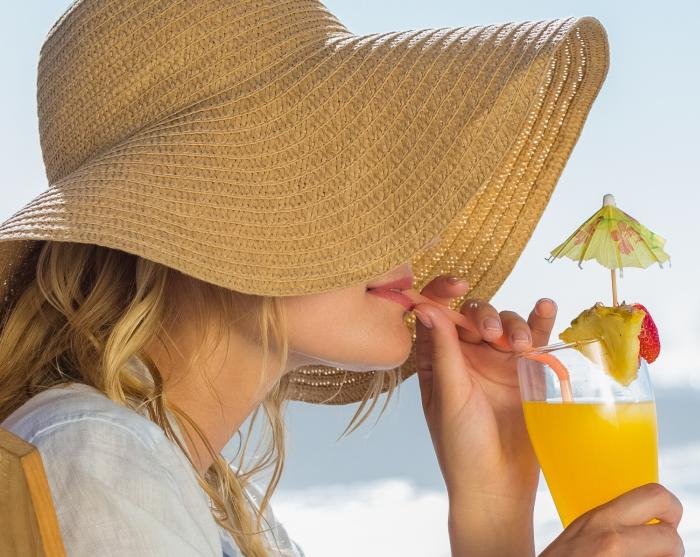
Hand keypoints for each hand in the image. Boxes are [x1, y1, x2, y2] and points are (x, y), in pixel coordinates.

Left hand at [413, 275, 556, 502]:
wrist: (499, 484)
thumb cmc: (462, 446)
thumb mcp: (449, 395)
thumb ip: (443, 351)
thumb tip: (426, 307)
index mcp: (436, 359)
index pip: (436, 314)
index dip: (442, 293)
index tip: (457, 285)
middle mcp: (465, 355)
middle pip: (474, 314)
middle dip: (485, 315)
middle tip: (494, 336)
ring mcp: (496, 362)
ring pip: (504, 323)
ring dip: (513, 324)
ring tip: (519, 346)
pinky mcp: (525, 371)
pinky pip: (534, 339)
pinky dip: (540, 321)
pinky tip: (546, 308)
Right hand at [540, 483, 684, 555]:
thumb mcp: (580, 534)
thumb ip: (608, 525)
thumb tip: (645, 528)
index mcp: (600, 517)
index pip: (655, 495)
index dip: (669, 511)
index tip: (662, 525)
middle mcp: (612, 539)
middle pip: (672, 536)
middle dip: (673, 546)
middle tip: (661, 552)